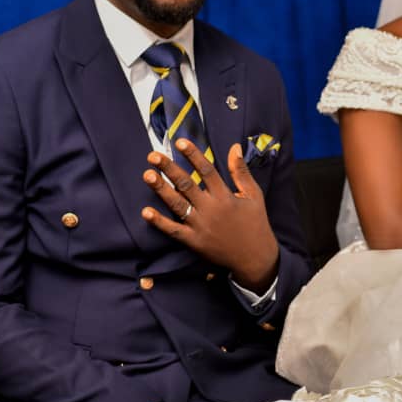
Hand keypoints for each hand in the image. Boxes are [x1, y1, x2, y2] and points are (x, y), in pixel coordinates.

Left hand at [142, 140, 278, 290]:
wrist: (255, 258)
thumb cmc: (255, 223)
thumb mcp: (254, 195)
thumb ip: (241, 171)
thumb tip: (234, 147)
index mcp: (226, 196)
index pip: (207, 171)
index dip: (193, 155)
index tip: (180, 142)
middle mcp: (212, 209)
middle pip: (187, 185)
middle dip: (169, 169)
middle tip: (152, 156)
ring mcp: (201, 226)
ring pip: (177, 204)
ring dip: (161, 190)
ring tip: (147, 175)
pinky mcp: (194, 242)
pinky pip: (174, 230)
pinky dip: (159, 222)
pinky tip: (146, 211)